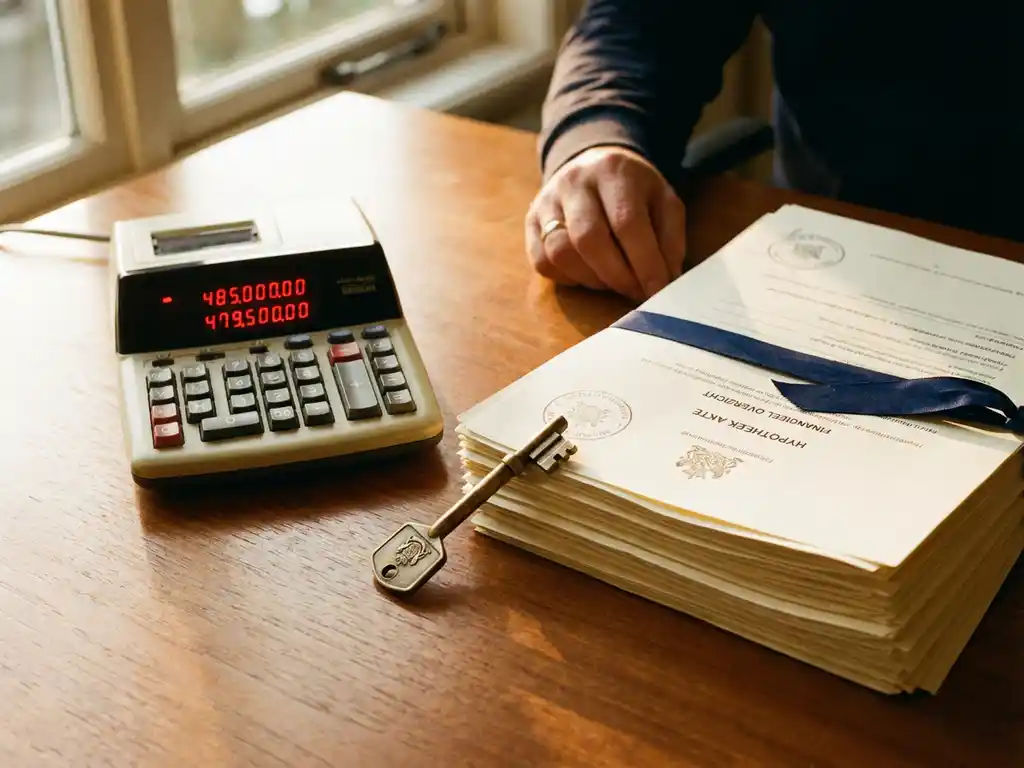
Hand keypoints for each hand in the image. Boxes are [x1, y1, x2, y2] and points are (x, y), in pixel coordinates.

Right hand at [525, 146, 686, 301]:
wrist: (591, 164)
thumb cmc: (633, 190)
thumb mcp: (663, 201)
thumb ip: (670, 238)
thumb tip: (665, 278)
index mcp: (614, 171)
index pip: (627, 222)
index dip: (644, 262)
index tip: (657, 289)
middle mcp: (574, 182)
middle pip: (589, 239)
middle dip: (616, 275)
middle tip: (634, 292)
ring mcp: (547, 202)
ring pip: (560, 253)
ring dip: (592, 279)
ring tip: (613, 281)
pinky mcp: (530, 222)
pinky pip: (542, 262)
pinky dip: (568, 278)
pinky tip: (588, 274)